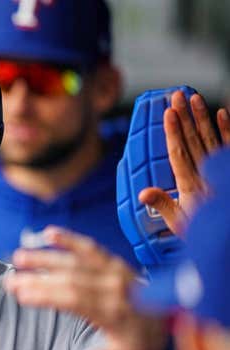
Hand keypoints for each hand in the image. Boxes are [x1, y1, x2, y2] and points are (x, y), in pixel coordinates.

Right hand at [3, 226, 166, 349]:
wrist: (171, 316)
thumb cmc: (142, 340)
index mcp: (113, 311)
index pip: (73, 300)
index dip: (45, 295)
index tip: (20, 294)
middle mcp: (113, 287)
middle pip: (69, 279)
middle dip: (36, 278)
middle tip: (9, 279)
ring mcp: (114, 271)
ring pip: (75, 260)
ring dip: (45, 257)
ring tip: (19, 257)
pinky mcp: (114, 261)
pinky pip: (90, 247)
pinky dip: (70, 238)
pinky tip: (49, 233)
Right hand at [139, 91, 229, 236]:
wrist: (228, 240)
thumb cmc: (207, 234)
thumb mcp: (180, 224)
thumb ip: (163, 205)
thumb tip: (143, 193)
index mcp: (190, 186)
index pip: (179, 153)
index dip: (173, 132)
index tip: (168, 113)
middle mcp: (207, 174)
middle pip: (194, 140)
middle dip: (185, 117)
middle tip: (178, 96)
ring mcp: (222, 170)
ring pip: (211, 138)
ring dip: (203, 117)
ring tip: (195, 98)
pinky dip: (227, 129)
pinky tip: (221, 113)